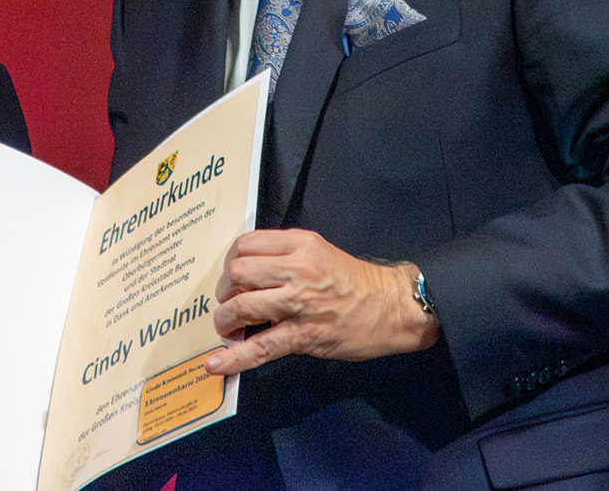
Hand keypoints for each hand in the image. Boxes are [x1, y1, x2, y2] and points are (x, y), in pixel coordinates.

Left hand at [204, 229, 439, 375]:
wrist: (392, 306)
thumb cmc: (356, 281)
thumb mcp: (319, 251)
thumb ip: (286, 256)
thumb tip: (248, 274)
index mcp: (300, 244)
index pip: (246, 244)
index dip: (229, 262)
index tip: (231, 277)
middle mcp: (297, 268)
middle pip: (237, 272)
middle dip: (224, 291)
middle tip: (228, 303)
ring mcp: (299, 302)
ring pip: (242, 306)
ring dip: (225, 320)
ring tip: (228, 329)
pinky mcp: (304, 334)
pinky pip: (261, 346)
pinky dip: (233, 357)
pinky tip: (216, 364)